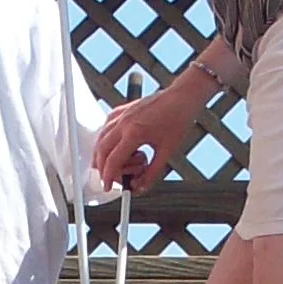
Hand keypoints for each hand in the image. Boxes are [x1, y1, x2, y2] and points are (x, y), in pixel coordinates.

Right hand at [94, 74, 206, 194]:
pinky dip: (106, 140)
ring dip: (104, 154)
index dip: (108, 177)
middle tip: (113, 177)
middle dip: (104, 167)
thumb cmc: (178, 119)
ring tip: (119, 164)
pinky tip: (117, 146)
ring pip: (100, 139)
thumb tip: (141, 186)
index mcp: (134, 133)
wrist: (182, 97)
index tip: (108, 186)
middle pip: (101, 151)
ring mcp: (121, 114)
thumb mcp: (166, 151)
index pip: (113, 161)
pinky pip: (106, 127)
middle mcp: (123, 123)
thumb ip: (152, 172)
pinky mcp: (122, 110)